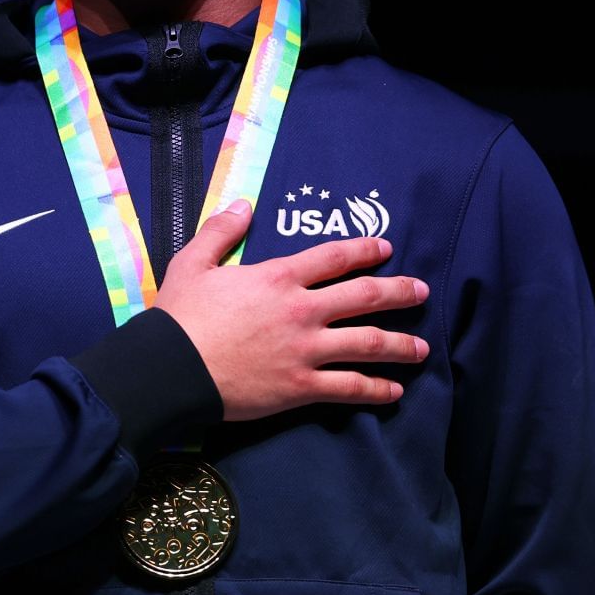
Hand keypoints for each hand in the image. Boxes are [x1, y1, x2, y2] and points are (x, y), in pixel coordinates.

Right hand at [154, 200, 429, 422]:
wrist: (171, 368)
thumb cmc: (180, 316)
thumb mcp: (193, 262)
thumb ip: (221, 231)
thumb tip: (244, 204)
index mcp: (278, 278)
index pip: (334, 257)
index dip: (364, 249)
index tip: (385, 247)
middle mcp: (301, 310)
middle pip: (364, 296)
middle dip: (398, 292)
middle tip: (422, 292)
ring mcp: (306, 350)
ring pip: (368, 344)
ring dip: (401, 345)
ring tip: (422, 348)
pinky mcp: (301, 387)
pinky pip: (349, 388)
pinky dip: (377, 389)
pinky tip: (395, 390)